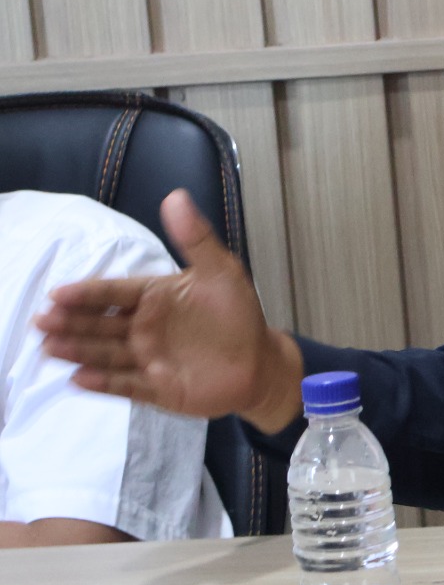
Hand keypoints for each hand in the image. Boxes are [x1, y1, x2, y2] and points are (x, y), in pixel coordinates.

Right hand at [35, 189, 303, 432]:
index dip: (88, 293)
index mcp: (155, 298)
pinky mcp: (157, 388)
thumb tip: (175, 196)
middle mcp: (144, 328)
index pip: (114, 292)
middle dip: (72, 321)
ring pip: (106, 353)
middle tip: (42, 320)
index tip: (58, 293)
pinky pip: (126, 385)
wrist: (261, 362)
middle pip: (101, 324)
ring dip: (79, 350)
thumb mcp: (221, 271)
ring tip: (51, 347)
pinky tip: (79, 379)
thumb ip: (196, 238)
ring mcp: (148, 359)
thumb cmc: (238, 314)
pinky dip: (103, 383)